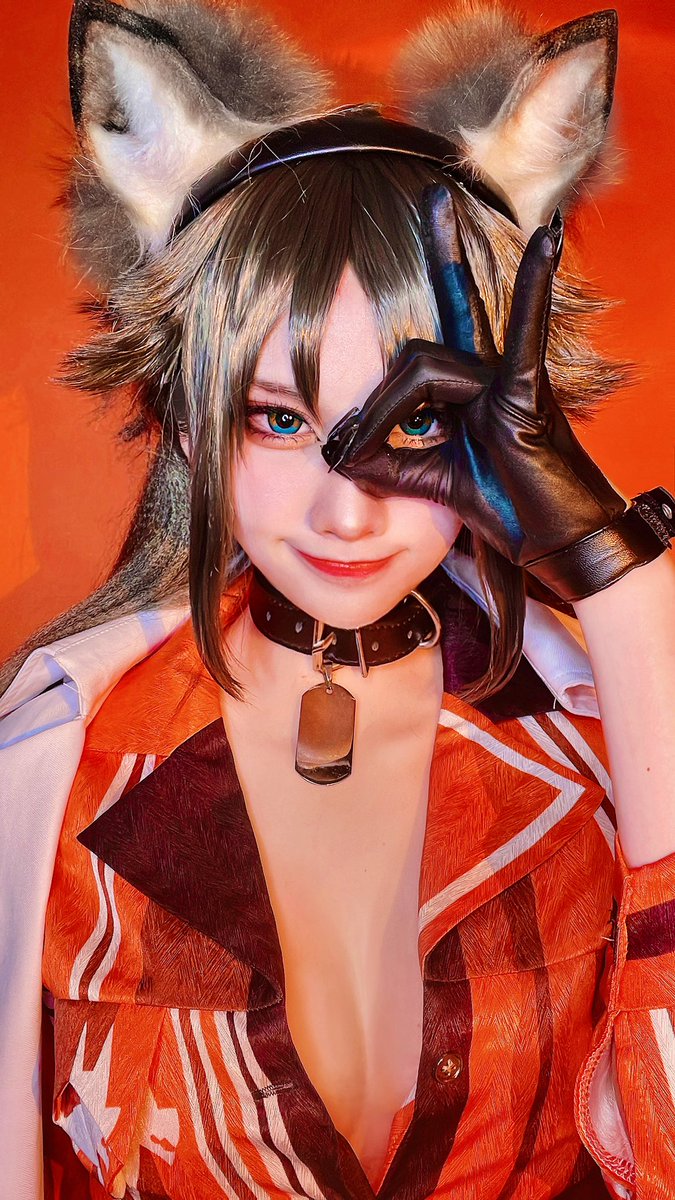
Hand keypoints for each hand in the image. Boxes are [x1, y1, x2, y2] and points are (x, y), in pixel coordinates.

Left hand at [321, 186, 627, 594]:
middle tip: (423, 227)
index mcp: (465, 390)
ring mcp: (507, 379)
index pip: (406, 370)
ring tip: (364, 445)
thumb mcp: (428, 481)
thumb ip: (384, 462)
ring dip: (386, 409)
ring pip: (428, 362)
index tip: (342, 451)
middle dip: (424, 288)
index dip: (370, 411)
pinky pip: (526, 335)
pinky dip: (534, 286)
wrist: (554, 540)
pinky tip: (545, 241)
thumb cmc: (504, 506)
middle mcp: (486, 372)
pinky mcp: (528, 393)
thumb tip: (335, 451)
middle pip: (429, 331)